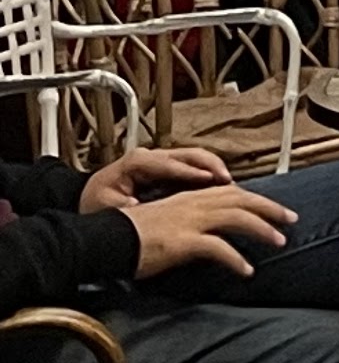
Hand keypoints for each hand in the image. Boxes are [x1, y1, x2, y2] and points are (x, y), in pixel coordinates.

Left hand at [81, 146, 231, 215]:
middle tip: (227, 180)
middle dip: (210, 165)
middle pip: (187, 154)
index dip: (190, 172)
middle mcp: (151, 156)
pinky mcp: (165, 169)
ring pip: (193, 157)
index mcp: (137, 162)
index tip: (209, 180)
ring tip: (228, 183)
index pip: (169, 164)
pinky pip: (191, 166)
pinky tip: (219, 185)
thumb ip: (125, 208)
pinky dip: (207, 172)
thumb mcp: (106, 207)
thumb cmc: (95, 204)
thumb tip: (141, 209)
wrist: (87, 199)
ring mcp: (159, 160)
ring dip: (212, 167)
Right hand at [121, 182, 298, 282]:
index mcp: (190, 196)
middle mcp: (194, 203)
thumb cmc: (131, 233)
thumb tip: (205, 230)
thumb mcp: (165, 218)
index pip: (232, 192)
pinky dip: (236, 258)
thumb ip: (187, 220)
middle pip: (242, 200)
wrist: (108, 238)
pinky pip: (218, 248)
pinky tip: (247, 270)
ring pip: (237, 217)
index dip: (256, 199)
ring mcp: (190, 220)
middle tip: (291, 218)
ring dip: (262, 229)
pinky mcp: (184, 241)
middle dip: (270, 208)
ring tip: (280, 242)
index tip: (273, 207)